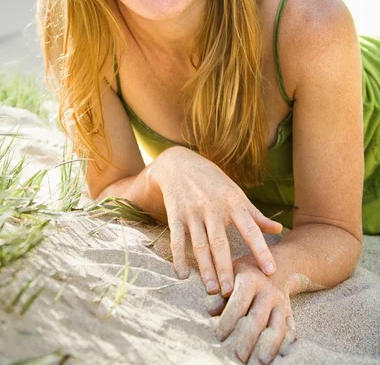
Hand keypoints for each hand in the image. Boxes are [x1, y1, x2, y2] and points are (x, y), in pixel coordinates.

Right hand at [149, 146, 282, 296]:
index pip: (250, 229)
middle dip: (226, 268)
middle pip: (220, 242)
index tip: (270, 271)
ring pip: (199, 244)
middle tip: (232, 291)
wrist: (179, 164)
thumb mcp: (235, 193)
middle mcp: (213, 208)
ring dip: (205, 268)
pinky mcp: (175, 215)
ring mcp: (193, 212)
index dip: (261, 250)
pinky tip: (182, 275)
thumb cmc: (212, 181)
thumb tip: (279, 229)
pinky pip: (177, 240)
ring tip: (212, 289)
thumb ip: (255, 214)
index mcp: (232, 202)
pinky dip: (178, 258)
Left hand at [209, 255, 295, 363]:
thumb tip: (210, 310)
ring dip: (269, 347)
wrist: (278, 266)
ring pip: (278, 327)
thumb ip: (221, 290)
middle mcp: (268, 292)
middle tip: (238, 356)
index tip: (219, 336)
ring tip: (259, 362)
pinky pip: (290, 331)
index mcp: (251, 279)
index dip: (229, 319)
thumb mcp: (231, 272)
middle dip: (247, 339)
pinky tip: (278, 357)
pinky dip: (285, 345)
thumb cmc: (246, 272)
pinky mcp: (290, 314)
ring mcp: (281, 304)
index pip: (239, 302)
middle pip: (258, 318)